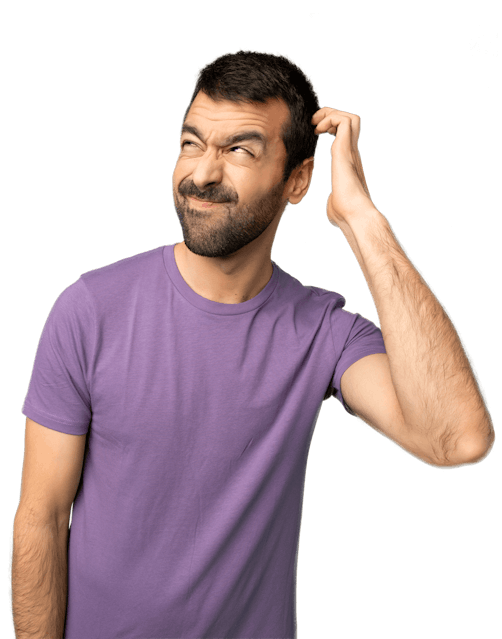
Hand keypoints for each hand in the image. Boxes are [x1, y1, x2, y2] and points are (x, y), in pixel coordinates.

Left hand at [312, 106, 375, 227]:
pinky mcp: (346, 151)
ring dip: (331, 114)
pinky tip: (319, 130)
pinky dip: (330, 119)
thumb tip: (331, 206)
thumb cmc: (344, 214)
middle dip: (332, 115)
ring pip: (349, 117)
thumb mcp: (334, 202)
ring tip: (316, 124)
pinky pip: (343, 121)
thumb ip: (333, 199)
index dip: (332, 127)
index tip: (317, 132)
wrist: (353, 215)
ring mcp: (351, 151)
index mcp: (350, 163)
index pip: (346, 136)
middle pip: (351, 121)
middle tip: (315, 123)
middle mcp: (353, 154)